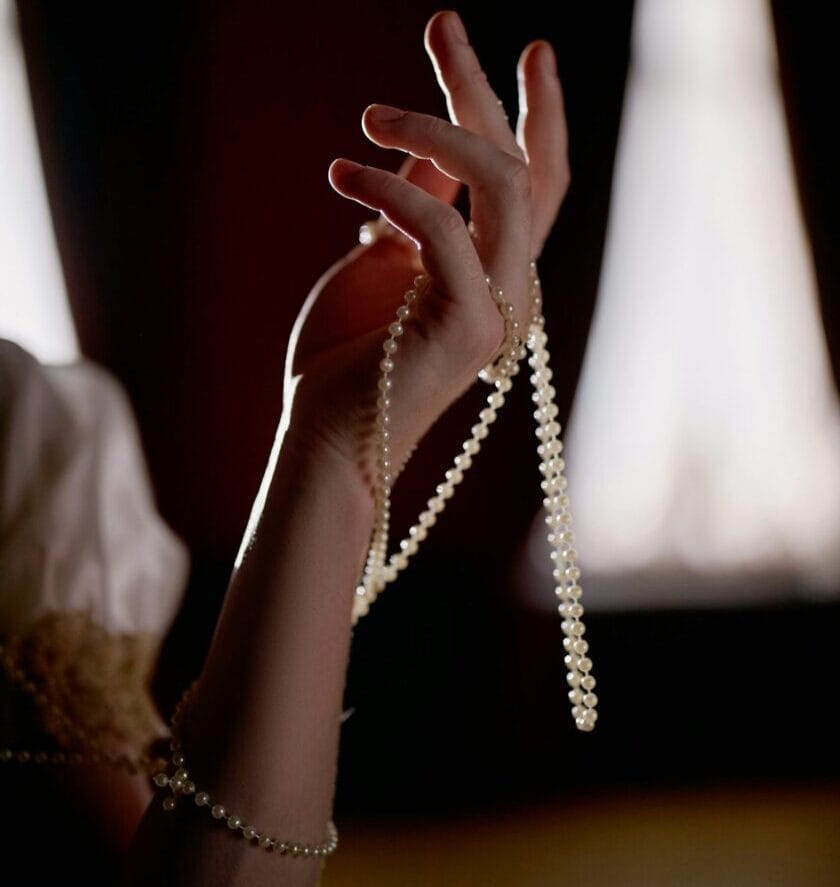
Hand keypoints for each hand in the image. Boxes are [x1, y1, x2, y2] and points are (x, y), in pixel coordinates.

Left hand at [283, 10, 569, 492]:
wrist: (327, 436)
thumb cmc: (345, 357)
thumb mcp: (380, 262)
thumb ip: (414, 208)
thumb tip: (418, 151)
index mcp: (490, 271)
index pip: (527, 181)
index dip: (529, 113)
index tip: (522, 49)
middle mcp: (508, 285)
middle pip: (524, 168)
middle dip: (486, 87)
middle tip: (444, 20)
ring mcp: (497, 308)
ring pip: (500, 183)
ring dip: (436, 128)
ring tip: (368, 113)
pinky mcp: (469, 326)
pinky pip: (441, 228)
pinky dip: (390, 190)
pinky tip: (344, 173)